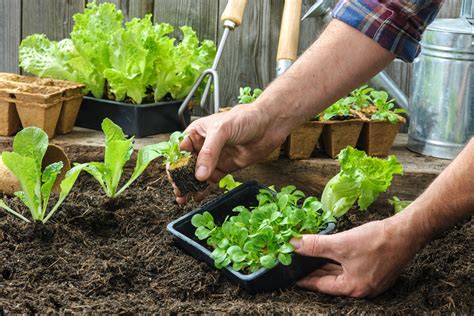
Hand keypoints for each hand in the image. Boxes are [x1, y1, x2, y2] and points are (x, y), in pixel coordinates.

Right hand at [175, 104, 286, 203]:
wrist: (269, 125)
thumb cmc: (245, 119)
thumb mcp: (222, 131)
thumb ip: (209, 153)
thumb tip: (199, 174)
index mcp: (197, 133)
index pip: (180, 150)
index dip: (175, 164)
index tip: (173, 177)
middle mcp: (203, 146)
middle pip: (186, 166)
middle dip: (181, 179)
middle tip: (179, 191)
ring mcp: (214, 158)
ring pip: (197, 176)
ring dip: (190, 187)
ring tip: (184, 198)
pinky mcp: (225, 168)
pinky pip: (211, 181)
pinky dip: (204, 189)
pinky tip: (198, 197)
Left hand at [290, 214, 425, 297]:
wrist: (407, 232)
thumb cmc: (377, 241)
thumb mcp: (341, 244)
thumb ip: (315, 246)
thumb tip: (294, 245)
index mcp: (353, 288)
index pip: (321, 285)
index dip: (305, 279)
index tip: (292, 276)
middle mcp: (362, 288)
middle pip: (331, 281)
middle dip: (315, 271)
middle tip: (298, 265)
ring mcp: (371, 280)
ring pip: (341, 274)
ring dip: (326, 265)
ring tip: (310, 259)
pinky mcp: (376, 270)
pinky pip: (351, 268)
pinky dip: (339, 262)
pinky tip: (331, 253)